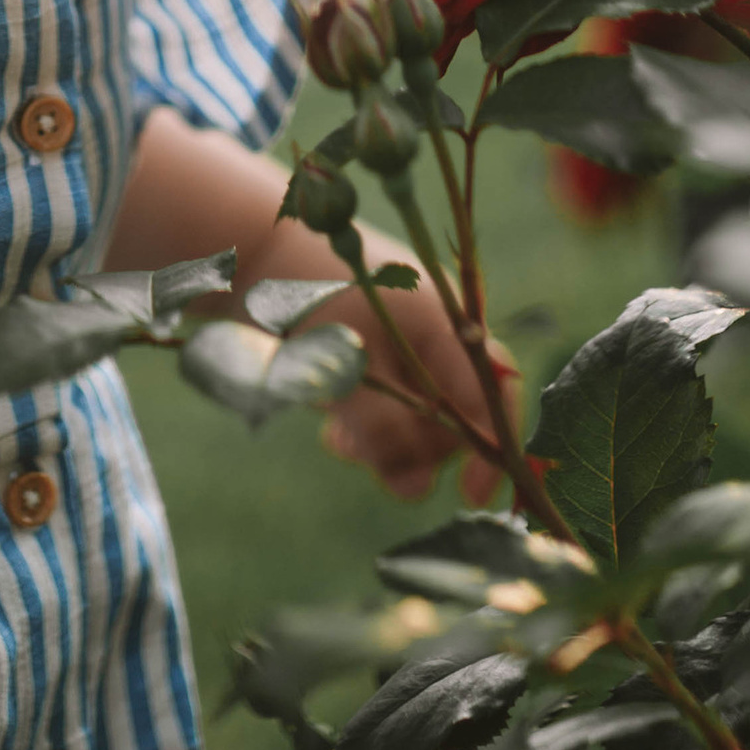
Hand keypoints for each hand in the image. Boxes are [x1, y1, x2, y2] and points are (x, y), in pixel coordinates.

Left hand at [321, 276, 517, 502]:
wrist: (256, 252)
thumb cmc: (306, 301)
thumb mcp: (344, 368)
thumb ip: (383, 430)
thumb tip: (419, 492)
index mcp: (445, 324)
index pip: (493, 394)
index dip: (492, 449)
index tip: (471, 497)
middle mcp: (436, 336)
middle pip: (455, 419)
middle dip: (416, 449)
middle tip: (365, 456)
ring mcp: (408, 347)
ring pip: (419, 421)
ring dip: (385, 444)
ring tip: (340, 442)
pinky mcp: (380, 357)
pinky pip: (391, 410)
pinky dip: (368, 428)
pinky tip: (334, 433)